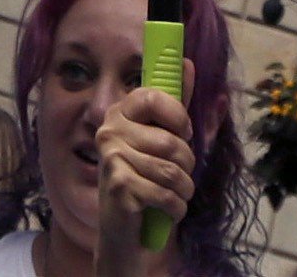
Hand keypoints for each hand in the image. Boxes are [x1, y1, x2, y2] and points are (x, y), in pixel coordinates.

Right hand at [93, 84, 192, 271]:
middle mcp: (109, 131)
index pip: (153, 96)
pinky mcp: (118, 186)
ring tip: (177, 195)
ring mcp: (111, 159)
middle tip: (179, 175)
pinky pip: (166, 193)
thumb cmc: (148, 180)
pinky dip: (177, 207)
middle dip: (187, 165)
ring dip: (184, 189)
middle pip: (170, 142)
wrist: (124, 234)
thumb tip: (187, 63)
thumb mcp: (164, 139)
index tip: (184, 132)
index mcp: (120, 112)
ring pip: (172, 171)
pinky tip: (169, 211)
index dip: (178, 115)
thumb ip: (176, 104)